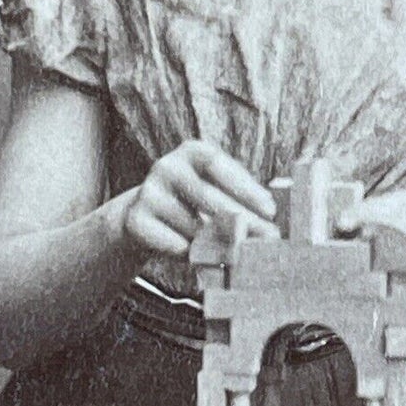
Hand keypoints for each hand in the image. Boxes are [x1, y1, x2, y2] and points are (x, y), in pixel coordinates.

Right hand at [118, 141, 276, 257]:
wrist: (144, 218)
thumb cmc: (194, 204)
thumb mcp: (215, 190)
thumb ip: (238, 199)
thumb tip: (270, 223)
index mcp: (192, 151)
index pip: (220, 166)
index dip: (246, 188)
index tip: (270, 210)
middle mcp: (167, 166)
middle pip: (208, 196)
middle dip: (242, 219)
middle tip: (267, 238)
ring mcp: (148, 192)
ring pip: (192, 225)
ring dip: (216, 241)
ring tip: (233, 250)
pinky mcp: (135, 220)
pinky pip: (172, 243)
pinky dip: (190, 253)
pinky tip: (197, 254)